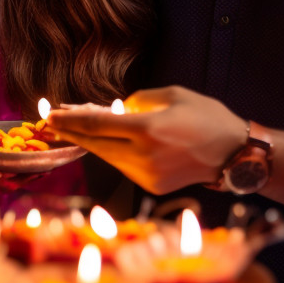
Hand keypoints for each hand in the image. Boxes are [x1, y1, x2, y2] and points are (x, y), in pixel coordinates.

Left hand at [46, 86, 246, 193]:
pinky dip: (114, 152)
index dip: (69, 120)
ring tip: (78, 126)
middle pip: (95, 144)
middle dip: (72, 132)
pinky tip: (109, 141)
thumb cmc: (206, 117)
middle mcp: (143, 156)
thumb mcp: (171, 96)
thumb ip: (137, 102)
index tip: (50, 114)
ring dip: (92, 142)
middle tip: (52, 120)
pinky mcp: (151, 186)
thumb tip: (113, 112)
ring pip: (107, 156)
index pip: (97, 125)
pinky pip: (123, 166)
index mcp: (147, 130)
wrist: (234, 154)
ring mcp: (146, 175)